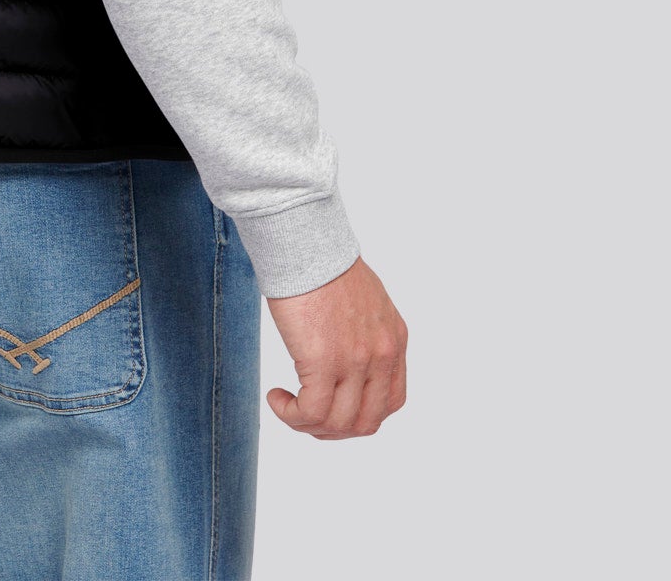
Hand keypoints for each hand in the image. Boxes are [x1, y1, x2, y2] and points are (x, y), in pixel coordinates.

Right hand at [264, 257, 406, 438]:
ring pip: (339, 424)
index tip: (333, 406)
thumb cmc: (322, 262)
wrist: (305, 241)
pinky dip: (292, 415)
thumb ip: (364, 333)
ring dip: (309, 425)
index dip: (360, 414)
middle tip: (306, 415)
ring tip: (287, 406)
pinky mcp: (324, 362)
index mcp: (393, 340)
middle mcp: (382, 355)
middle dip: (334, 429)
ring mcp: (356, 361)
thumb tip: (343, 355)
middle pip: (366, 421)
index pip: (391, 401)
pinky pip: (312, 413)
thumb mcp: (363, 302)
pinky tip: (277, 398)